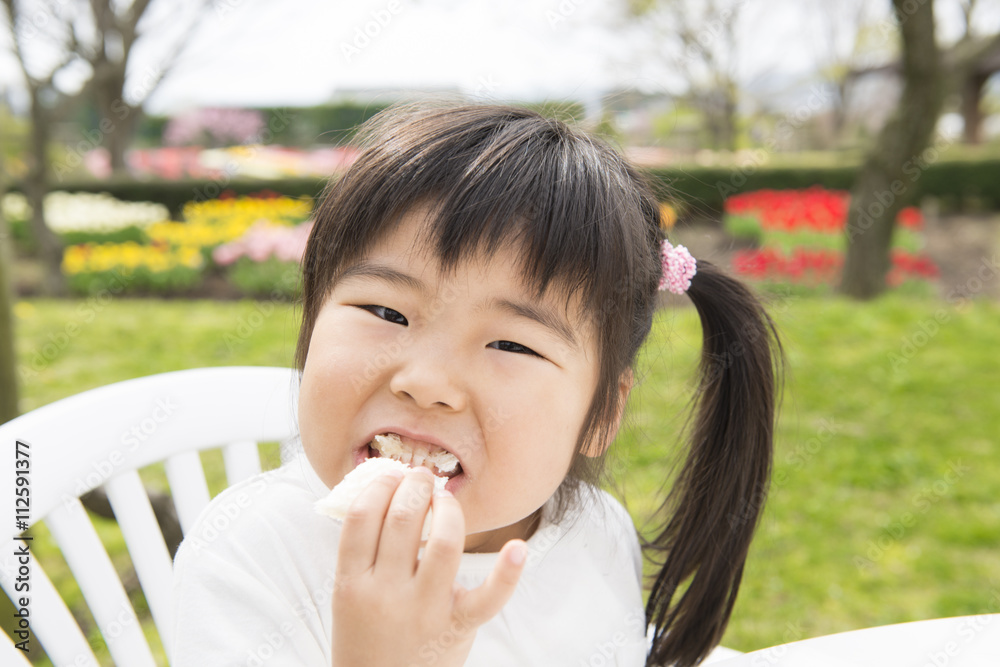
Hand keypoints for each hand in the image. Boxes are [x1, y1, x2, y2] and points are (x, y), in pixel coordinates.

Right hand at [331, 467, 527, 666]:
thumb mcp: (350, 596)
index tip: (392, 475)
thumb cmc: (368, 634)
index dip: (380, 486)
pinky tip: (519, 548)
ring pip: (444, 542)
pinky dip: (507, 572)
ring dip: (449, 509)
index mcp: (352, 583)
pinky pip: (487, 597)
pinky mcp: (457, 627)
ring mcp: (424, 611)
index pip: (362, 517)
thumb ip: (365, 552)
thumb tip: (389, 492)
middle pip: (403, 519)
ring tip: (446, 500)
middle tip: (423, 478)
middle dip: (416, 486)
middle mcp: (386, 595)